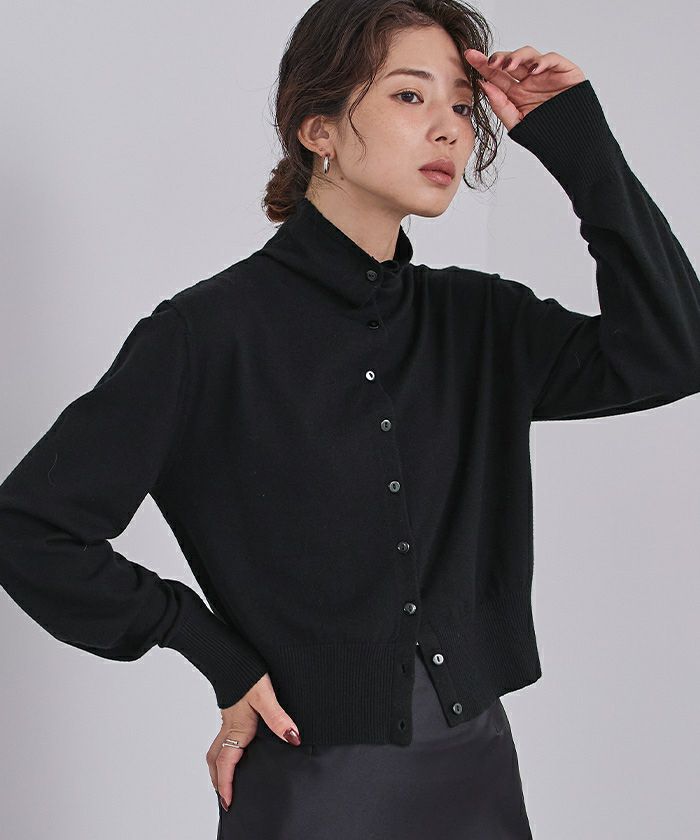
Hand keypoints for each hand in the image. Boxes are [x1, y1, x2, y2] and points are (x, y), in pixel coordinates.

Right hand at [205, 671, 301, 811]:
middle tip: (225, 796)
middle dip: (218, 780)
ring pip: (216, 748)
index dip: (226, 784)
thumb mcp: (266, 696)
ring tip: (225, 778)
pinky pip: (222, 737)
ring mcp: (228, 719)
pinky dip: (223, 750)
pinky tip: (236, 746)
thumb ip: (278, 718)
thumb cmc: (248, 674)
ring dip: (218, 766)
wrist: (233, 655)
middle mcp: (229, 727)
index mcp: (237, 729)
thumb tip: (293, 738)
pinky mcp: (231, 710)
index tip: (228, 801)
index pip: (226, 764)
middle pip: (215, 760)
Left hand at [464, 46, 585, 130]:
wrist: (573, 144)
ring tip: (508, 65)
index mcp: (516, 93)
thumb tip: (484, 85)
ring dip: (517, 56)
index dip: (483, 65)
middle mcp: (529, 81)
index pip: (497, 76)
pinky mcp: (564, 71)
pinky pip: (552, 59)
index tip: (469, 56)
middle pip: (511, 62)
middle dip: (499, 58)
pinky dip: (543, 61)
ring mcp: (546, 75)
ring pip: (529, 55)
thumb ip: (500, 105)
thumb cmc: (545, 136)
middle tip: (489, 61)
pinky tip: (534, 70)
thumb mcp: (517, 123)